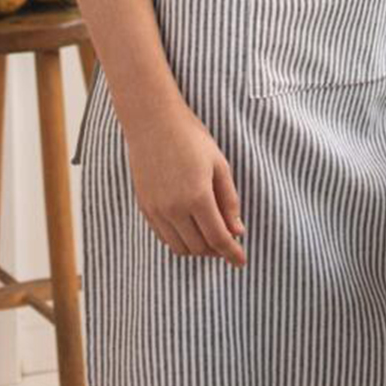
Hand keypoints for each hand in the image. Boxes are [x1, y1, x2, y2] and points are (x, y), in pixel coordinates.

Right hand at [123, 100, 246, 266]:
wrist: (153, 123)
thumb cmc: (192, 139)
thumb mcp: (220, 166)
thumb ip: (229, 201)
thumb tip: (237, 230)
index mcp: (197, 197)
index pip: (218, 238)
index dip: (232, 253)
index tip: (241, 262)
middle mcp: (173, 209)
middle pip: (198, 247)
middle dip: (216, 251)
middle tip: (230, 244)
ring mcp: (155, 210)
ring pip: (179, 247)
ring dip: (198, 248)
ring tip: (213, 237)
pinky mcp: (144, 207)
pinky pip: (163, 236)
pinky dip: (180, 240)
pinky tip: (192, 230)